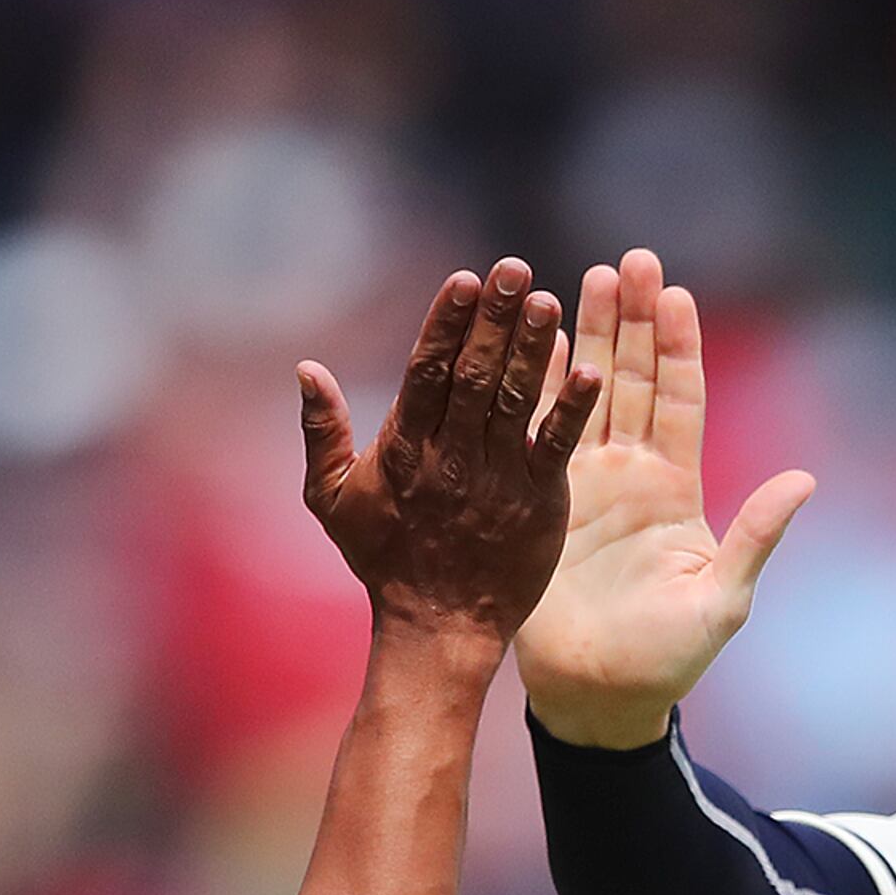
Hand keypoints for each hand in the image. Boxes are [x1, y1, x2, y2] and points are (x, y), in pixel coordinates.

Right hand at [298, 259, 603, 654]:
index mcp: (403, 449)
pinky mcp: (536, 501)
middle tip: (513, 268)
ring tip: (547, 300)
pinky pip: (555, 447)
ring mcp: (495, 479)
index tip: (464, 278)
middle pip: (472, 376)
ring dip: (531, 350)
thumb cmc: (383, 558)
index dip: (445, 323)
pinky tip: (589, 368)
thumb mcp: (330, 498)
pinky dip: (570, 409)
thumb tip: (306, 368)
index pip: (425, 372)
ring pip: (513, 402)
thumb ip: (320, 431)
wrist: (436, 627)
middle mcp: (449, 457)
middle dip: (493, 320)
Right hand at [515, 246, 814, 750]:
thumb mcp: (722, 602)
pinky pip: (536, 434)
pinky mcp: (539, 504)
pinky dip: (535, 388)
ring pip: (585, 396)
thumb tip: (804, 480)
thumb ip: (756, 539)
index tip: (677, 293)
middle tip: (629, 261)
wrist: (598, 698)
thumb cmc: (667, 660)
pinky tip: (530, 344)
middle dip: (632, 320)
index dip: (679, 347)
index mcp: (676, 490)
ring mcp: (583, 486)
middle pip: (633, 379)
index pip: (680, 400)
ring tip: (578, 281)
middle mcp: (631, 476)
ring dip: (584, 340)